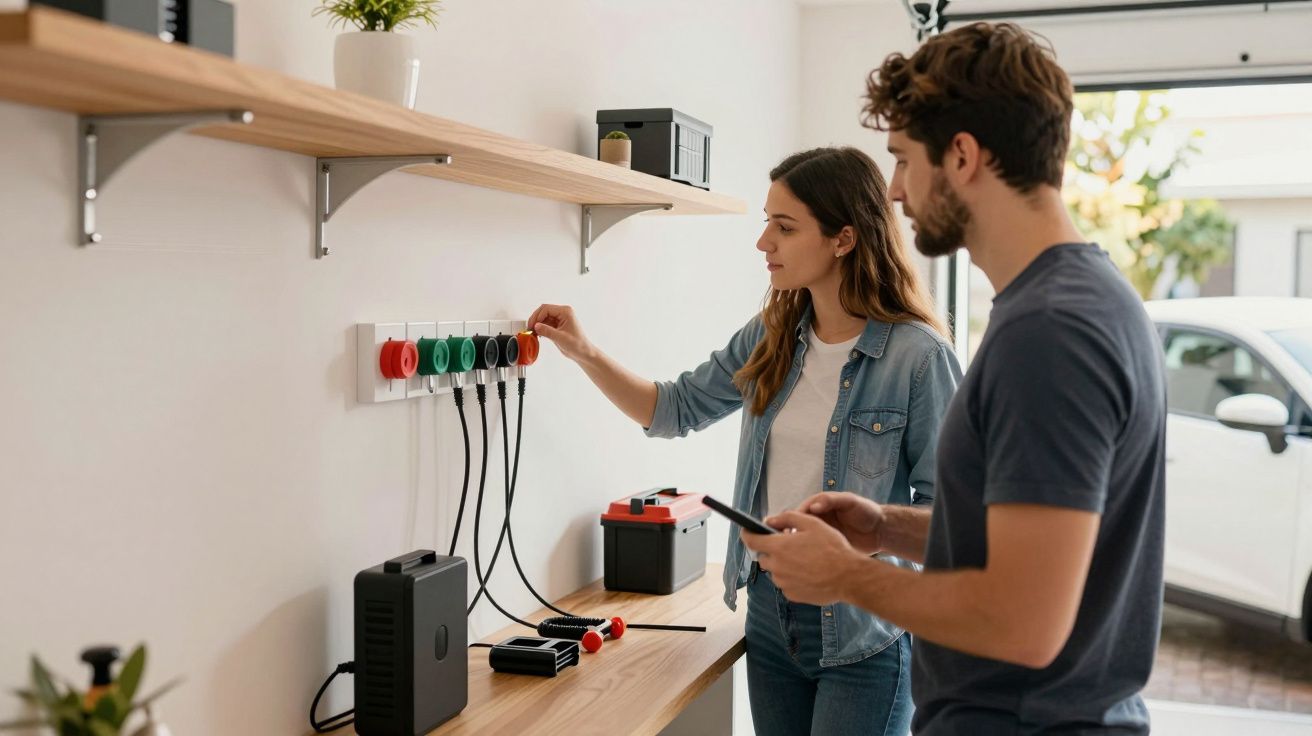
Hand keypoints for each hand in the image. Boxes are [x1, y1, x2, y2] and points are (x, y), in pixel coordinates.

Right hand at [526, 304, 595, 362]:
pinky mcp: (556, 326)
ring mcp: (559, 319)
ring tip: (533, 333)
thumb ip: (547, 331)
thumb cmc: (578, 344)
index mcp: (566, 312)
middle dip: (535, 319)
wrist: (582, 353)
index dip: (537, 316)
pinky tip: (537, 334)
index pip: (546, 308)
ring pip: (543, 317)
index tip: (532, 326)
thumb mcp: (561, 338)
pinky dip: (540, 328)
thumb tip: (536, 326)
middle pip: (543, 311)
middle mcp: (562, 313)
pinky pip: (545, 324)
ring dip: (537, 324)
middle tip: (530, 328)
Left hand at [740, 511, 864, 605]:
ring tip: (804, 560)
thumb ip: (787, 518)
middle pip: (763, 557)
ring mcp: (784, 583)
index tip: (747, 531)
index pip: (751, 541)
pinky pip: (785, 583)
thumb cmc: (832, 548)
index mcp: (779, 547)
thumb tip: (769, 520)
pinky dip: (791, 577)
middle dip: (771, 550)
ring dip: (782, 564)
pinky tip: (808, 573)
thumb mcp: (812, 523)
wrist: (848, 577)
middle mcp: (777, 566)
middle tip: (789, 546)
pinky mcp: (792, 595)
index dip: (747, 534)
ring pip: (775, 571)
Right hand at [790, 492, 886, 554]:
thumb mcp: (849, 502)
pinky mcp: (826, 546)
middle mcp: (818, 518)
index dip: (790, 519)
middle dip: (789, 534)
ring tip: (791, 554)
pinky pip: (813, 550)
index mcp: (821, 505)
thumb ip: (832, 500)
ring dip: (796, 546)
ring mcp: (821, 533)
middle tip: (784, 544)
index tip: (785, 528)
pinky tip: (803, 562)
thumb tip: (813, 506)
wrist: (880, 531)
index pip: (800, 511)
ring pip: (802, 539)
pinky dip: (806, 555)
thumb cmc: (867, 512)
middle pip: (797, 525)